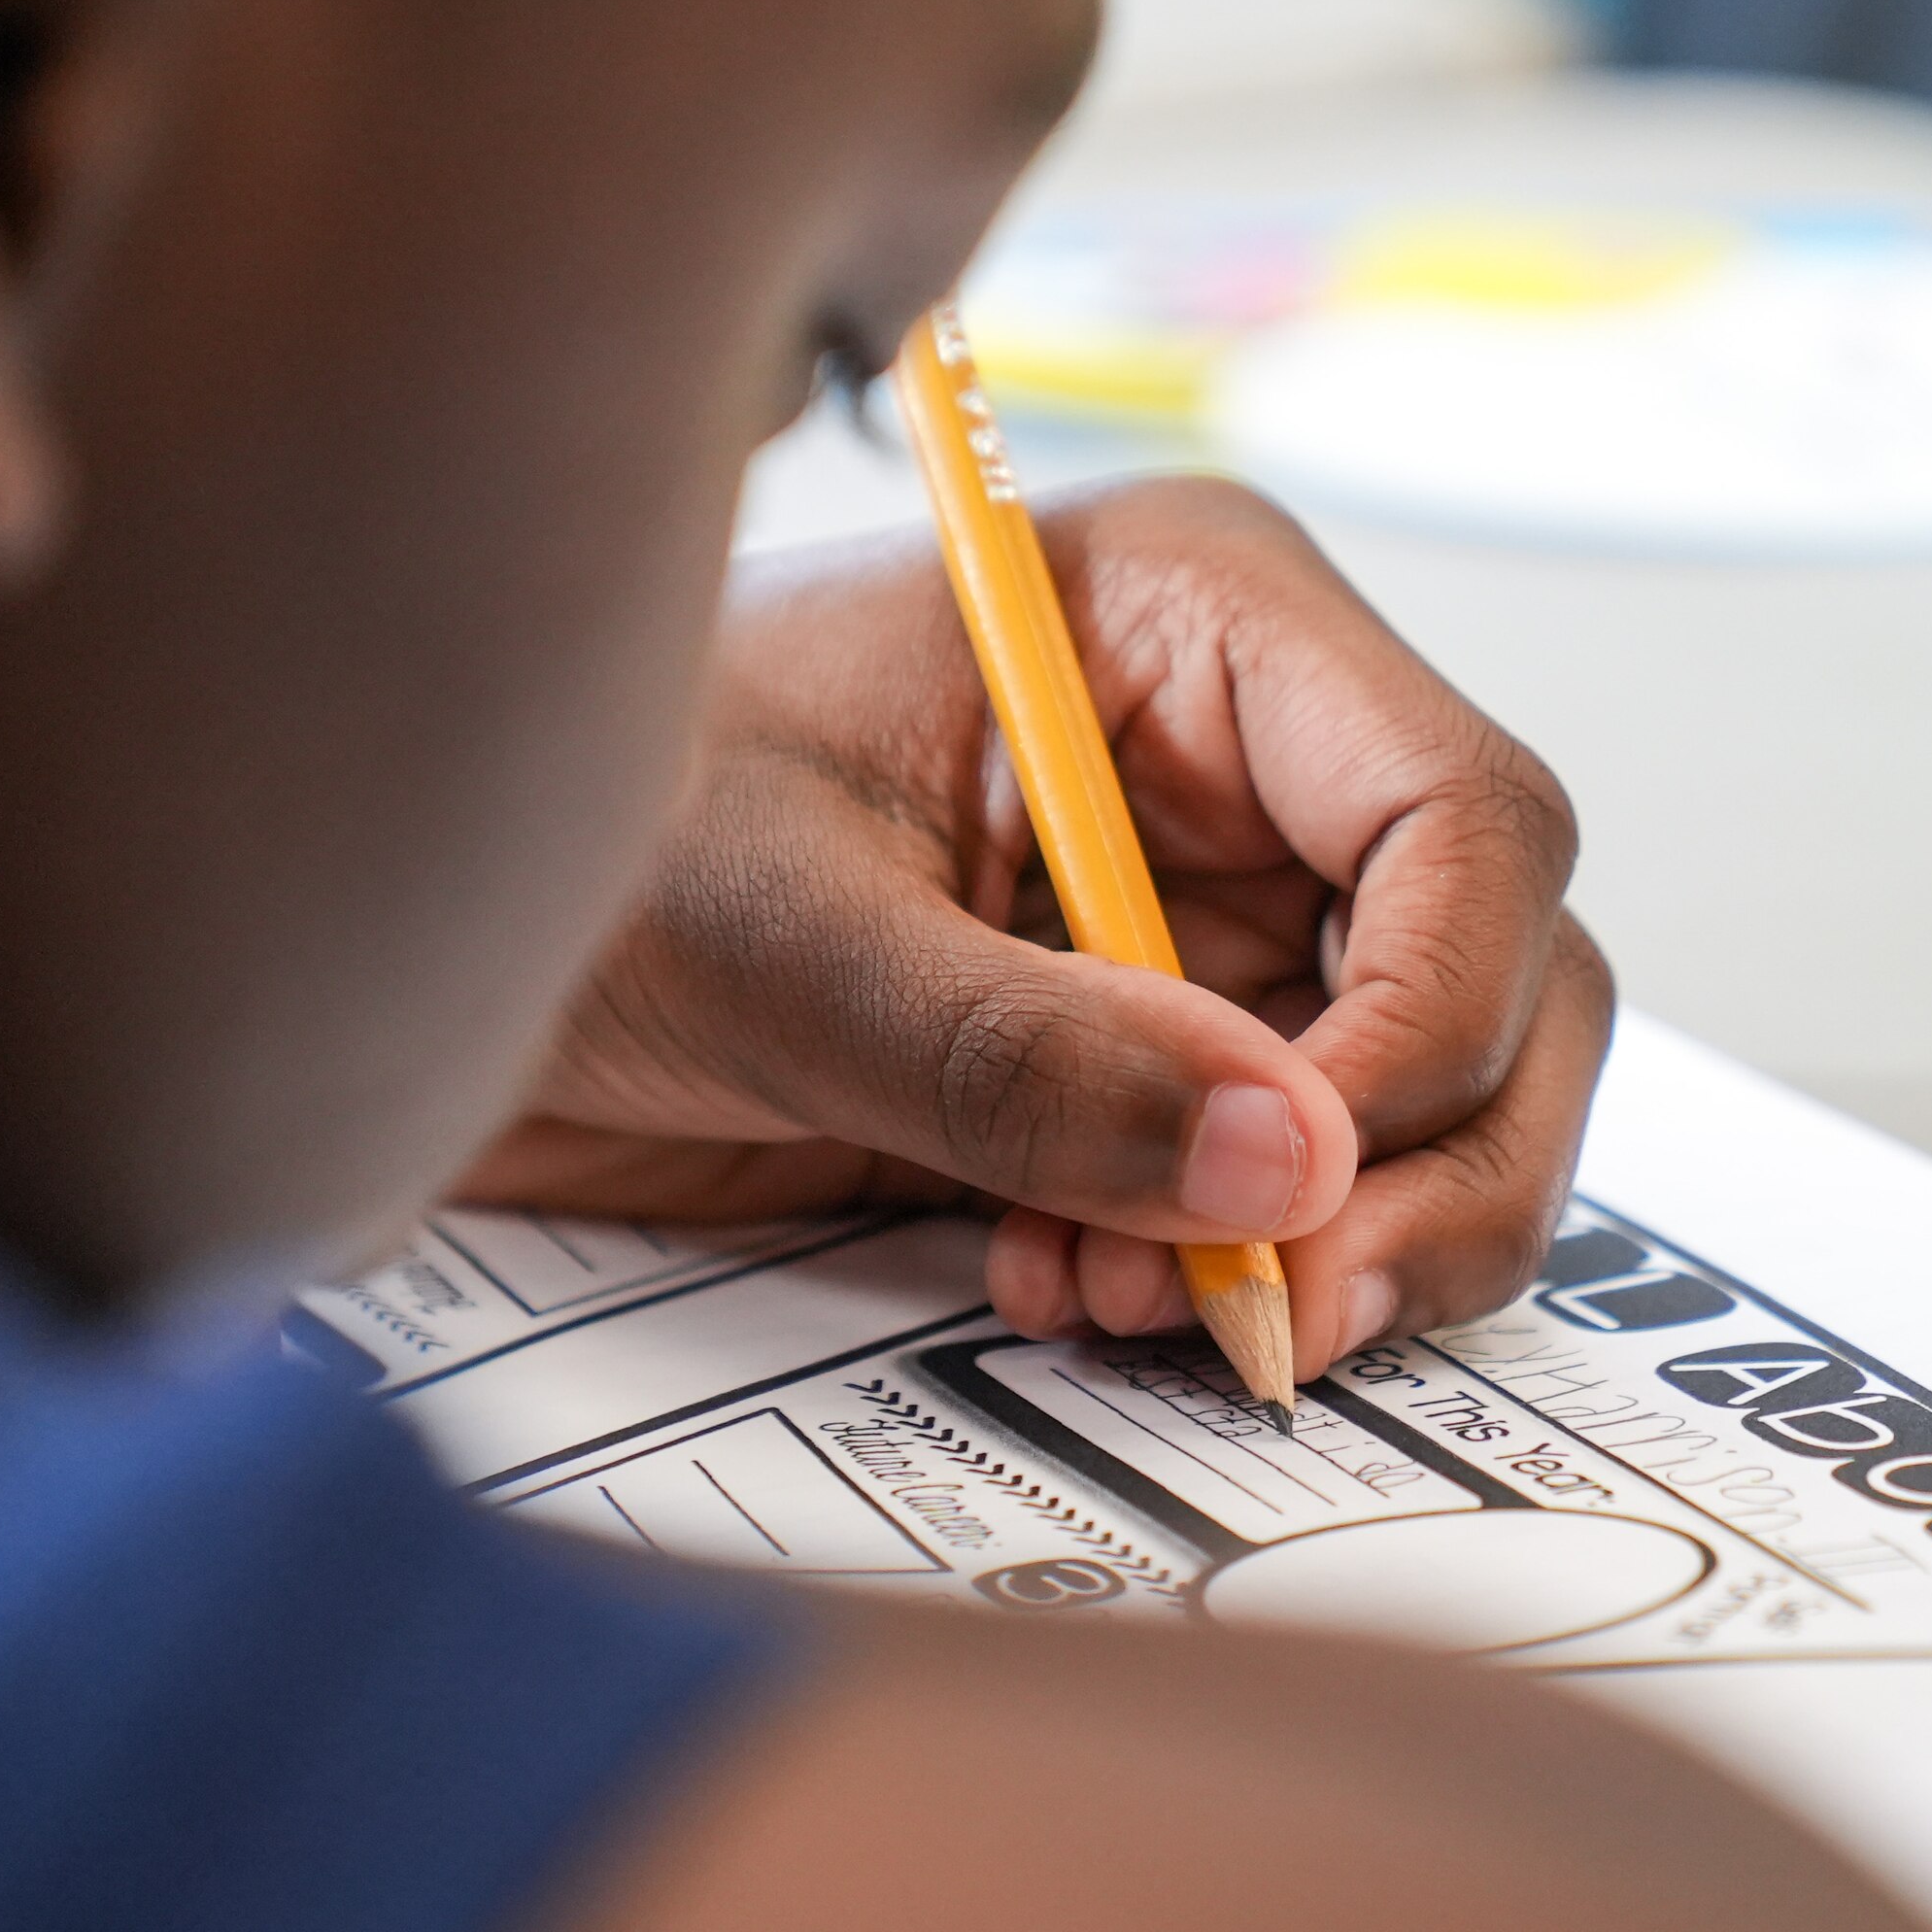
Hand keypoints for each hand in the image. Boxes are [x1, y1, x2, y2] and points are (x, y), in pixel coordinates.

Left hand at [462, 475, 1611, 1379]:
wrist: (428, 946)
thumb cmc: (583, 842)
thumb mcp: (782, 935)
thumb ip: (1027, 1055)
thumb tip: (1279, 1161)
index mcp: (1192, 619)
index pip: (1466, 816)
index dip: (1436, 1019)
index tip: (1312, 1184)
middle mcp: (1245, 760)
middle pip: (1503, 979)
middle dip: (1417, 1169)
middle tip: (1276, 1312)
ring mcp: (1217, 915)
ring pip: (1432, 1107)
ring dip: (1317, 1243)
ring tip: (1112, 1295)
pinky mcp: (1159, 1056)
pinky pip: (1298, 1190)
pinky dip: (1224, 1273)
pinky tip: (1061, 1281)